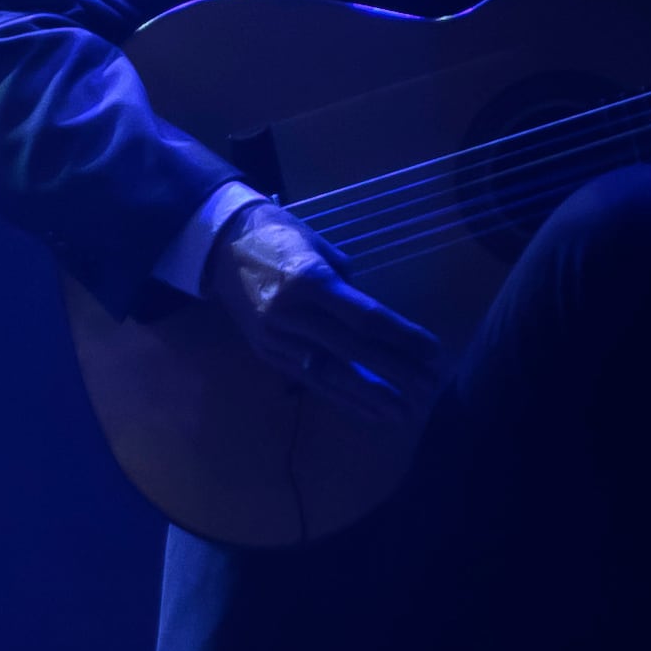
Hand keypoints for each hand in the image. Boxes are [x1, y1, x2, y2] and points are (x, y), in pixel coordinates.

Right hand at [202, 201, 442, 433]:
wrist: (217, 245)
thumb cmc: (277, 236)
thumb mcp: (319, 248)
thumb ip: (347, 286)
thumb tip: (373, 322)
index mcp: (309, 280)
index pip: (365, 317)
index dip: (402, 337)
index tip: (433, 351)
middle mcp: (292, 313)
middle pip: (352, 350)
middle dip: (395, 371)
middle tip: (429, 387)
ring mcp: (276, 337)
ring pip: (329, 373)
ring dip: (369, 396)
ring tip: (402, 413)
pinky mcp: (266, 352)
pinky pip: (308, 379)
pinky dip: (340, 397)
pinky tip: (366, 410)